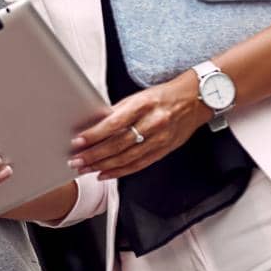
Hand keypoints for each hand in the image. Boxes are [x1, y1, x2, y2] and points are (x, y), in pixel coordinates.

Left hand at [70, 74, 210, 179]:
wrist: (195, 100)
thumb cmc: (163, 97)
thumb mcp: (137, 97)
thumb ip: (116, 112)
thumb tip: (92, 125)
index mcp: (143, 105)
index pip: (114, 123)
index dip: (95, 134)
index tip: (78, 141)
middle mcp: (153, 123)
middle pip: (119, 144)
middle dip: (94, 154)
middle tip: (75, 160)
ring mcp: (160, 139)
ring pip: (127, 157)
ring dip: (103, 165)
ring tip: (85, 169)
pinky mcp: (164, 150)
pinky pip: (139, 165)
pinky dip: (120, 171)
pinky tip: (104, 174)